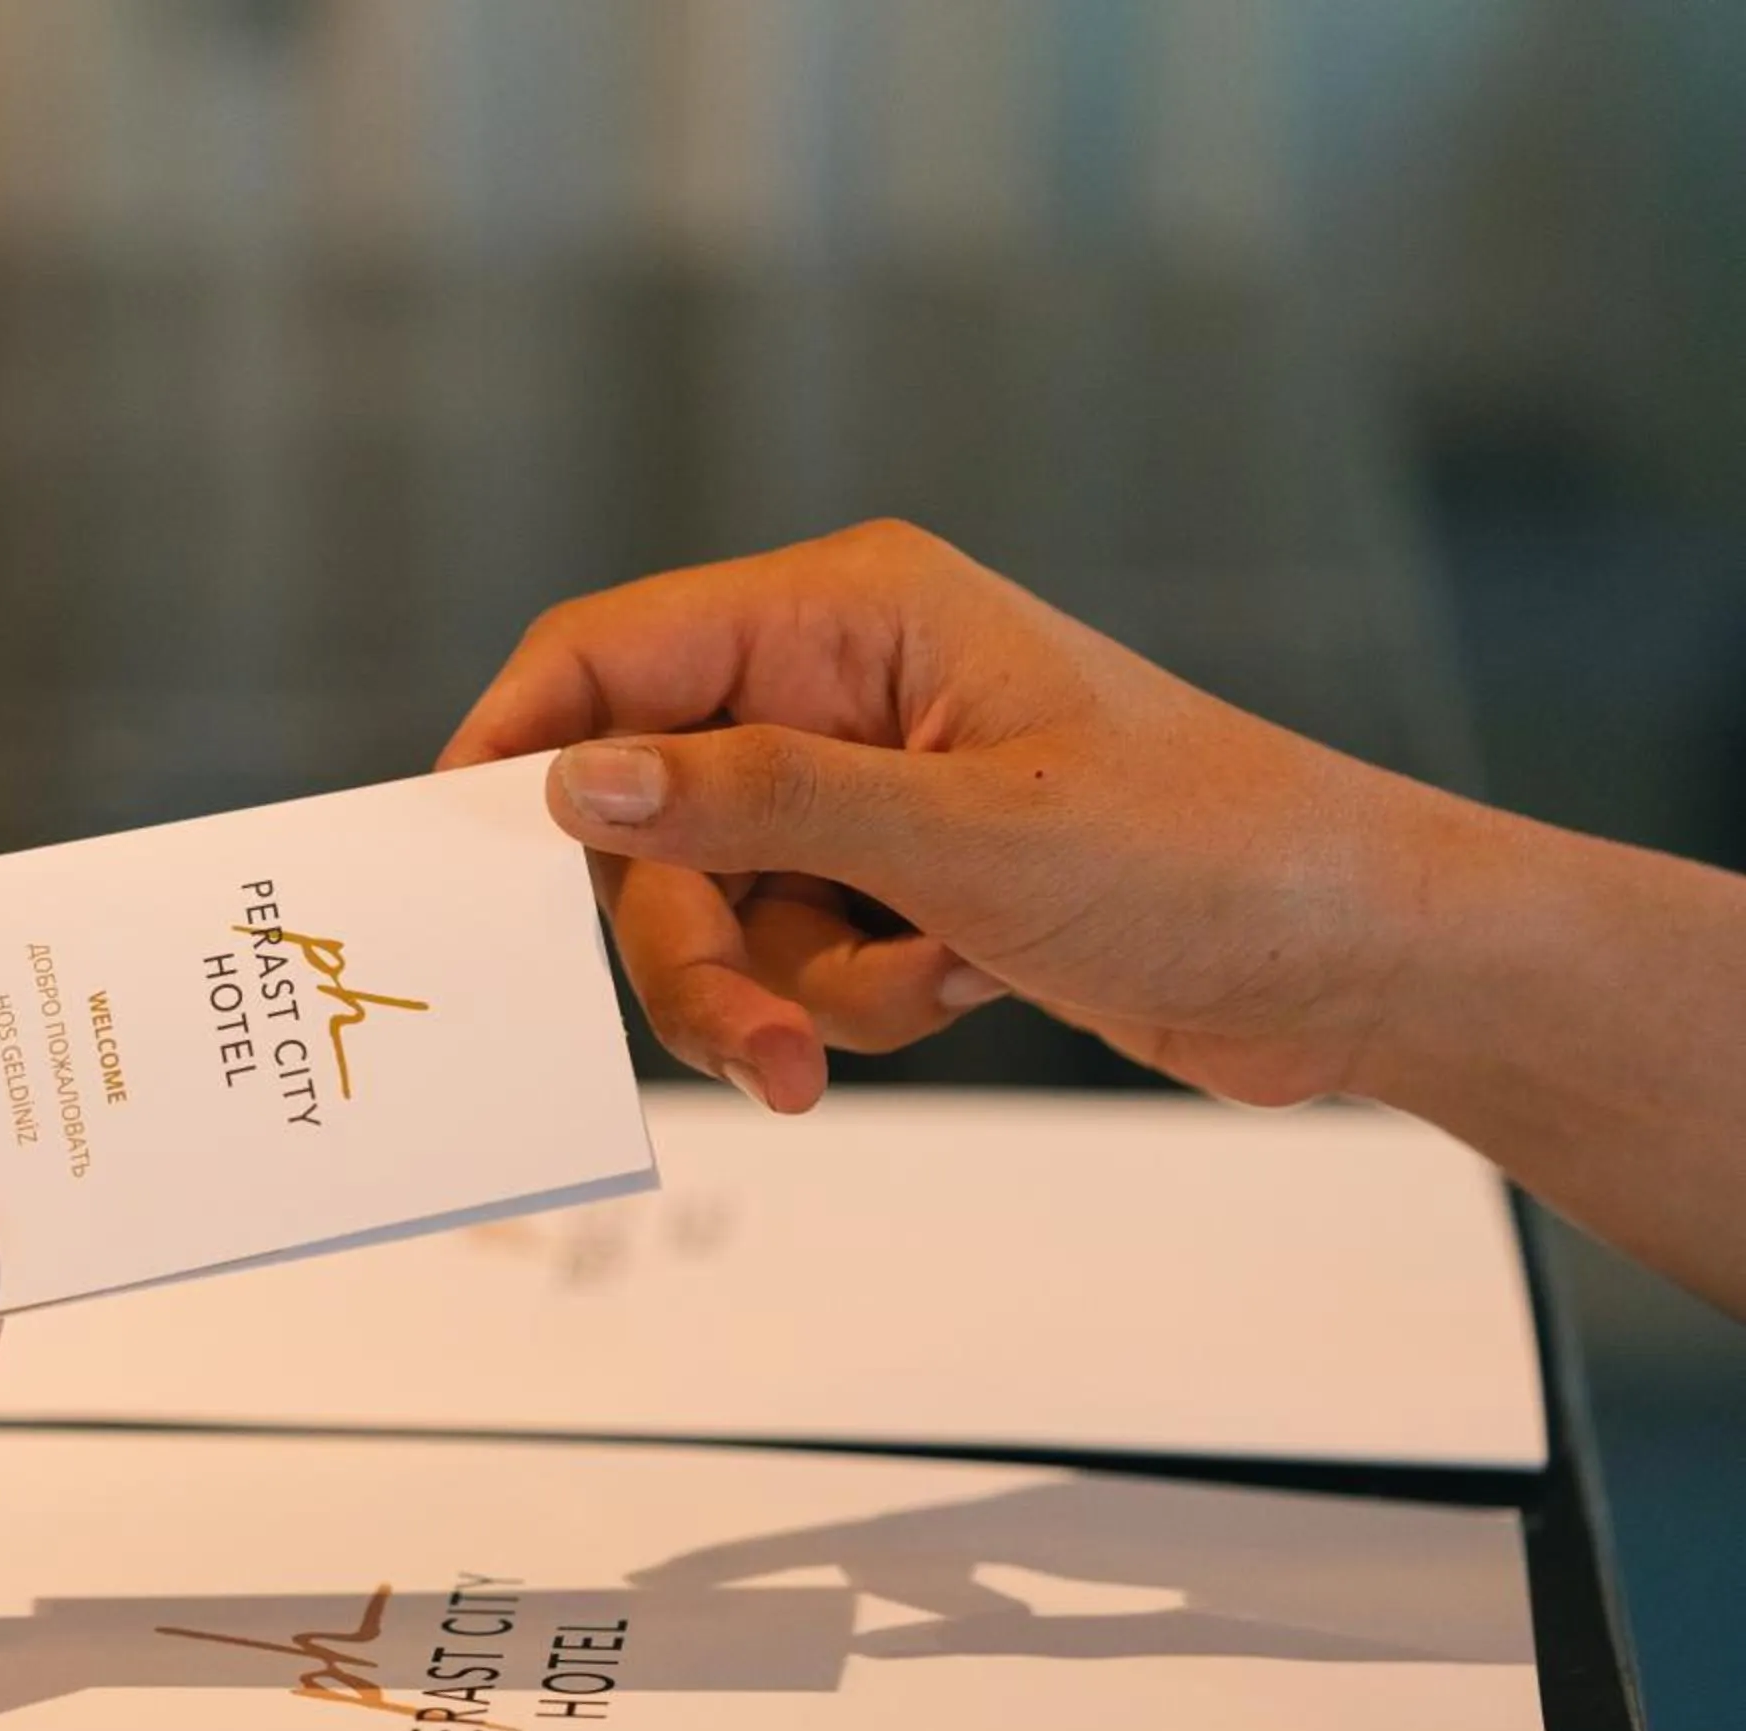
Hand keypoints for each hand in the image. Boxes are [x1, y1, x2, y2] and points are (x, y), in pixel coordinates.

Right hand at [442, 520, 1466, 1112]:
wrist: (1357, 963)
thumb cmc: (1207, 858)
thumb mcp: (966, 837)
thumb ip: (757, 803)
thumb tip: (569, 782)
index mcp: (849, 611)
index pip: (610, 655)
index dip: (515, 746)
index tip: (451, 865)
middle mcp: (840, 683)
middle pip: (648, 814)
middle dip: (693, 941)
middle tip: (761, 1042)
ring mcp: (870, 785)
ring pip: (715, 902)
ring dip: (779, 987)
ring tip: (890, 1021)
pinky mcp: (900, 877)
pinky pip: (791, 951)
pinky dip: (848, 997)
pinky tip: (959, 987)